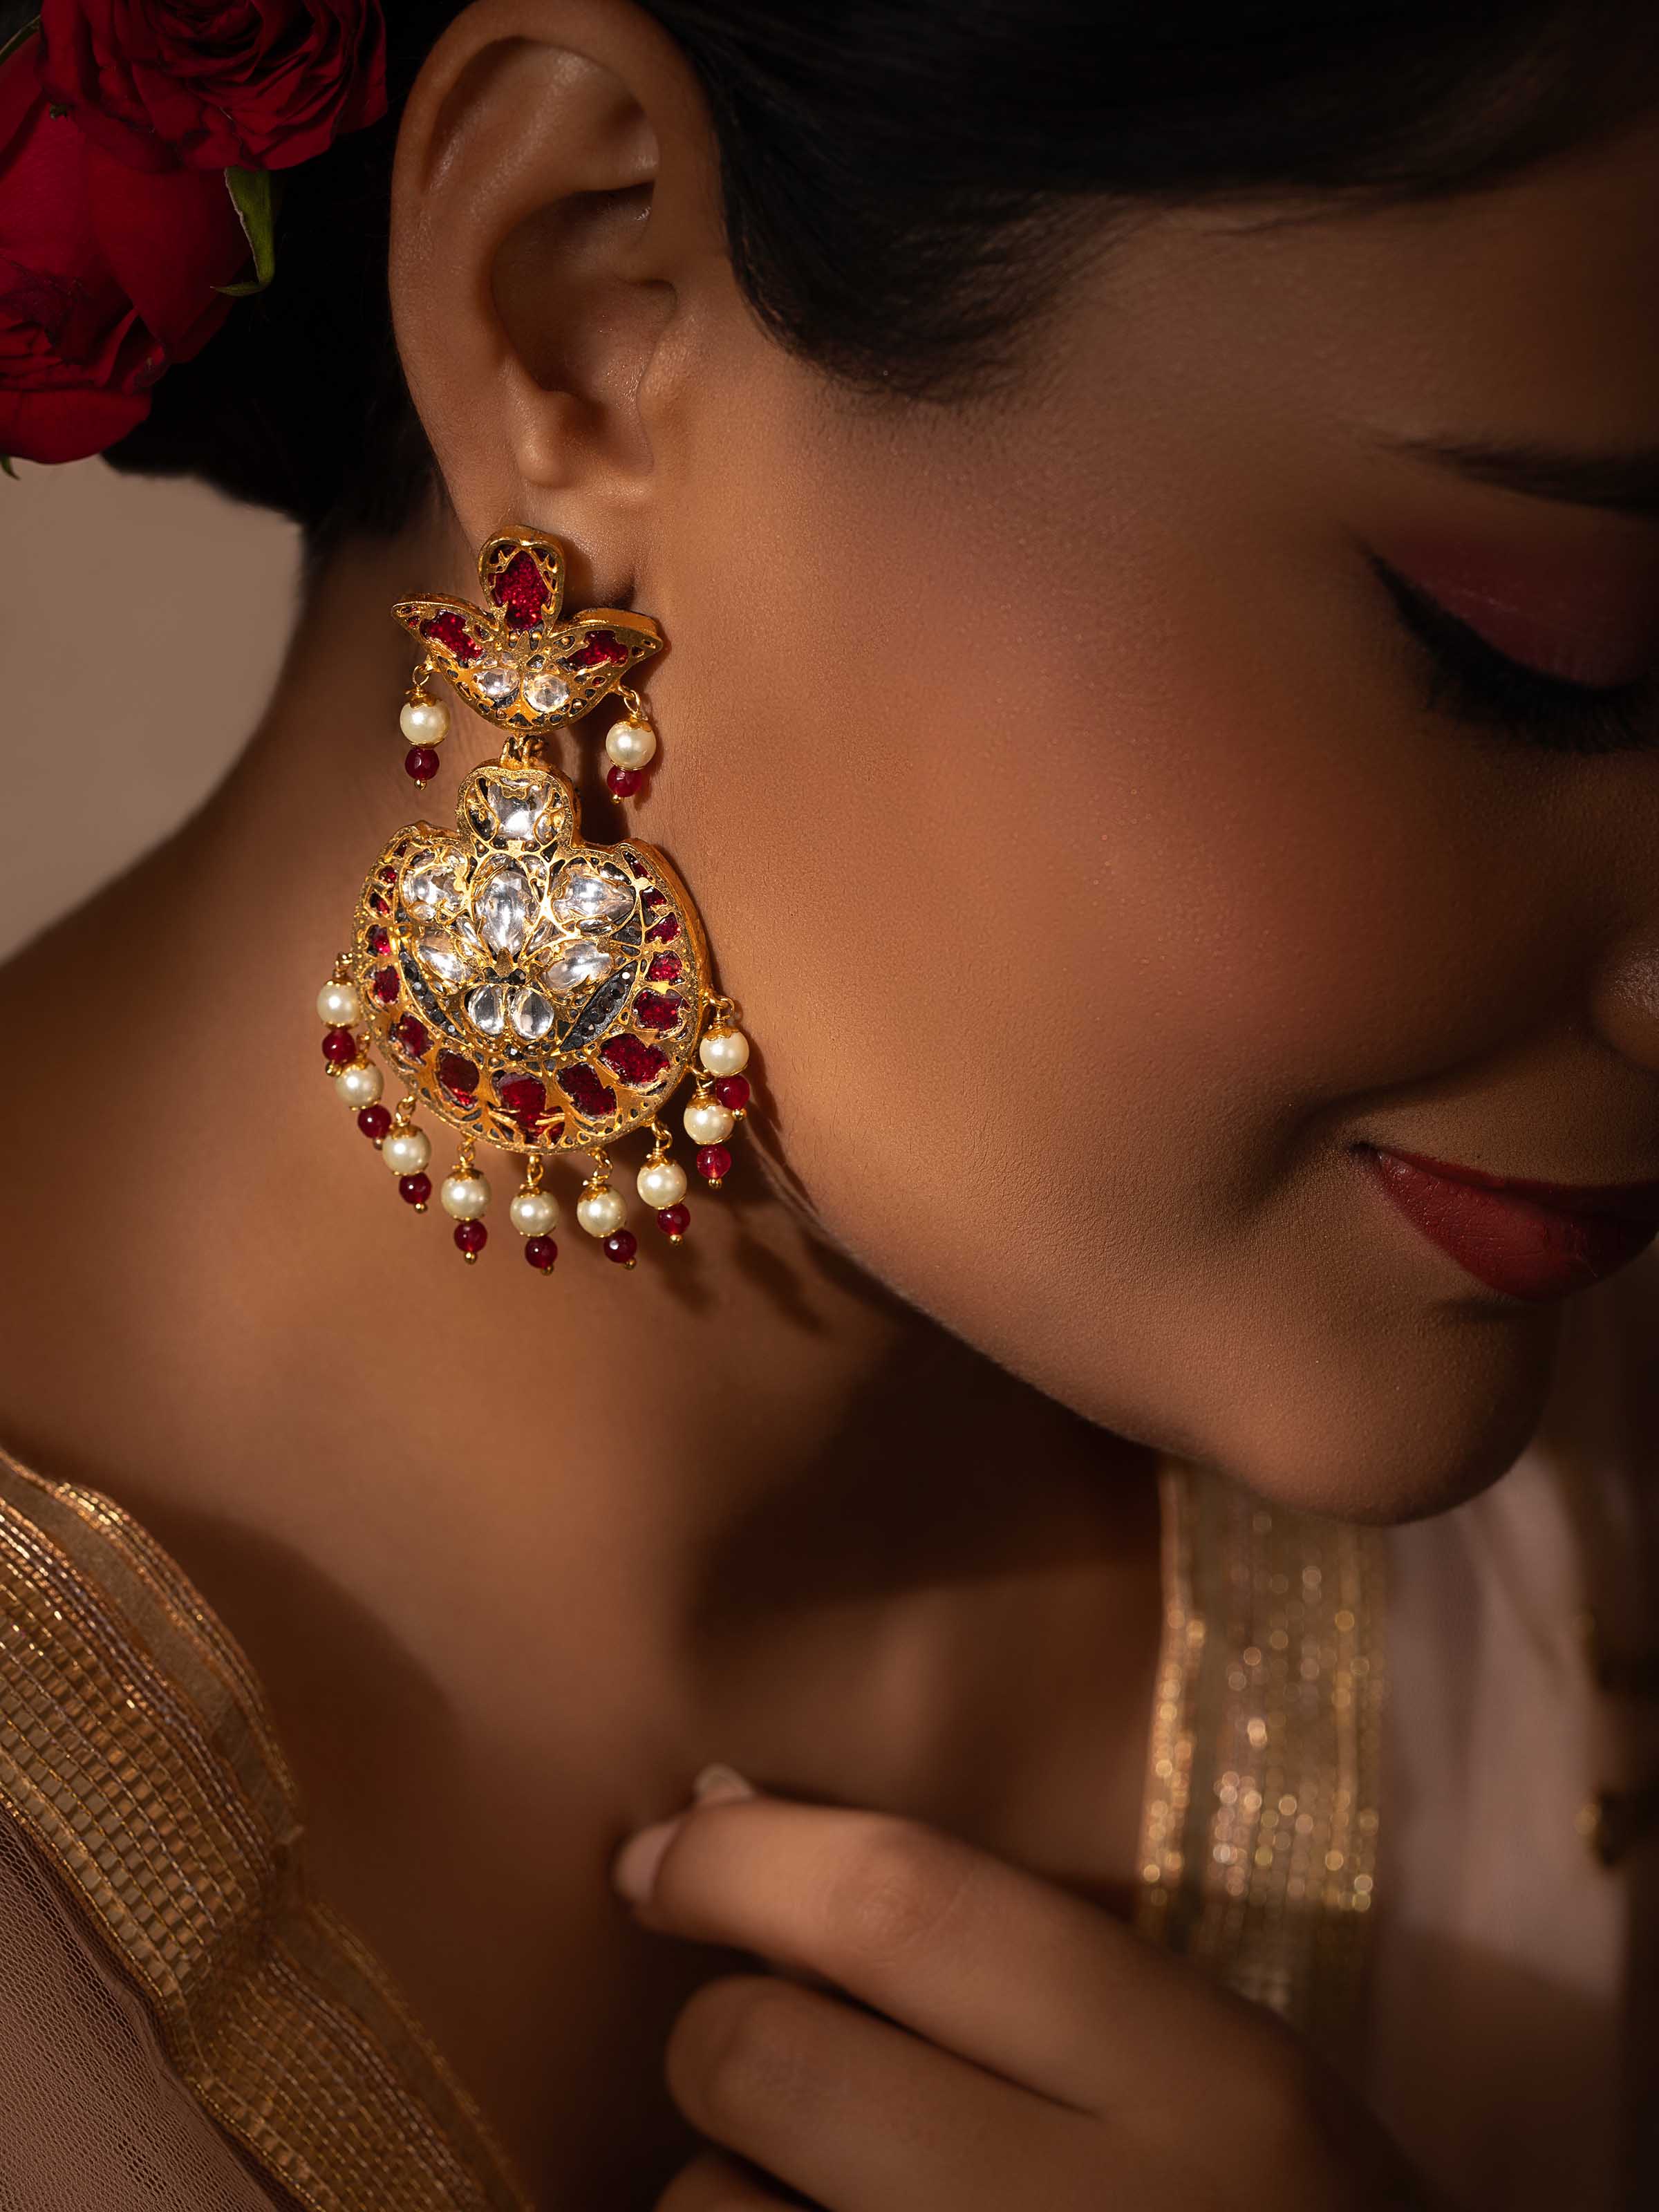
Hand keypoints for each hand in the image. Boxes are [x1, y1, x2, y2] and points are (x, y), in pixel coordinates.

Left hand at [613, 1773, 1428, 2210]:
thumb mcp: (1214, 2074)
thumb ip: (1009, 1961)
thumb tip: (721, 1819)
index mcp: (1200, 2080)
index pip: (911, 1904)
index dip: (745, 1857)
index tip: (660, 1850)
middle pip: (773, 2057)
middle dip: (717, 2033)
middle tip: (753, 2052)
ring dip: (722, 2193)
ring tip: (820, 2207)